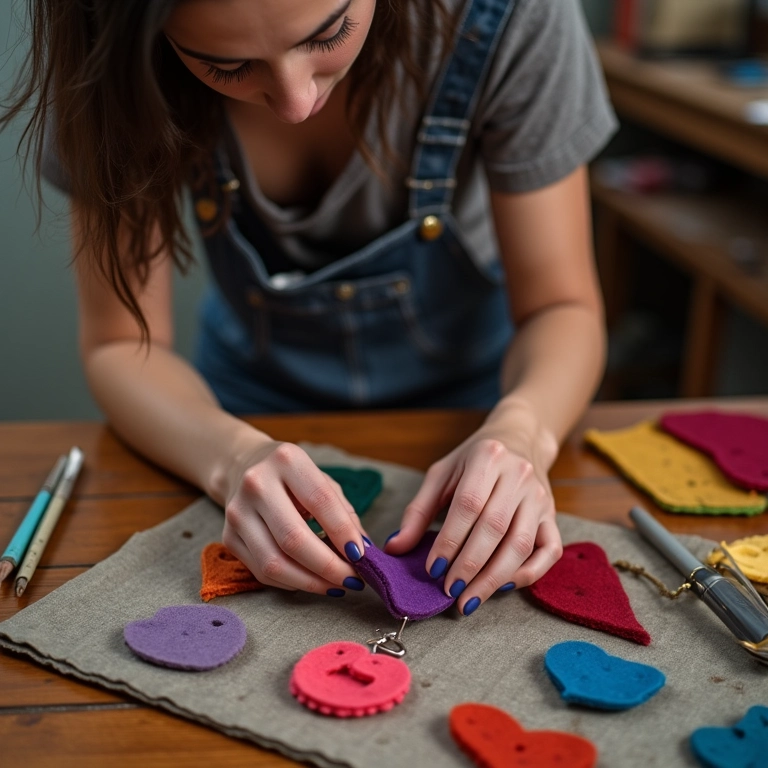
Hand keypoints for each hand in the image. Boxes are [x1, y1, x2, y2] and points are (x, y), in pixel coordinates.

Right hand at [221, 440, 367, 596]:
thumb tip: (363, 552)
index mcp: (287, 460)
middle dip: (328, 566)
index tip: (362, 555)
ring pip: (275, 562)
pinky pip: (262, 572)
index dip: (343, 533)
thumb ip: (344, 513)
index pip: (320, 501)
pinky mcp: (228, 537)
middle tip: (353, 579)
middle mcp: (256, 483)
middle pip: (294, 539)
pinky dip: (292, 583)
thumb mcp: (322, 481)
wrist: (244, 467)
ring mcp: (237, 512)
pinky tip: (311, 580)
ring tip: (335, 585)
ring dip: (311, 582)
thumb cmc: (293, 477)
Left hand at [385, 413, 561, 615]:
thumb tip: (394, 548)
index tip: (433, 569)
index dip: (450, 540)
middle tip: (449, 591)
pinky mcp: (552, 515)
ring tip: (469, 599)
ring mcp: (539, 496)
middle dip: (470, 565)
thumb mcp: (442, 474)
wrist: (520, 440)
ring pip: (521, 544)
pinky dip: (529, 573)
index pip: (468, 505)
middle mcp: (518, 475)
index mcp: (487, 457)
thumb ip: (418, 510)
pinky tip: (504, 586)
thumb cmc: (474, 460)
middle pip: (495, 527)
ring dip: (494, 578)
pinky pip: (550, 550)